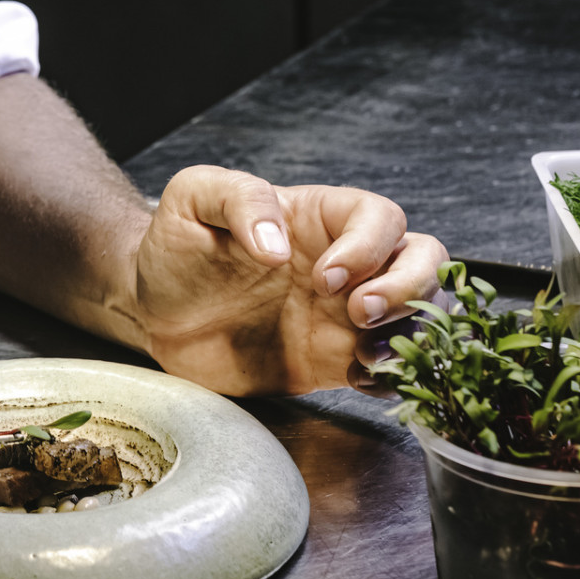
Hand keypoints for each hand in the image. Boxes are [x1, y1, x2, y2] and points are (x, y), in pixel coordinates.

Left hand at [121, 166, 447, 396]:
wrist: (155, 314)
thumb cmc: (176, 247)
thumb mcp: (191, 199)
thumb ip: (238, 199)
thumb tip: (277, 244)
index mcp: (318, 216)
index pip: (380, 217)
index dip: (368, 246)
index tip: (324, 277)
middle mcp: (346, 260)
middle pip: (424, 259)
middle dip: (408, 288)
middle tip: (358, 313)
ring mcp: (347, 312)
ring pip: (422, 312)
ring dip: (411, 333)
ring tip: (365, 353)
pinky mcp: (337, 359)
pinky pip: (392, 367)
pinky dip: (394, 377)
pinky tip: (360, 378)